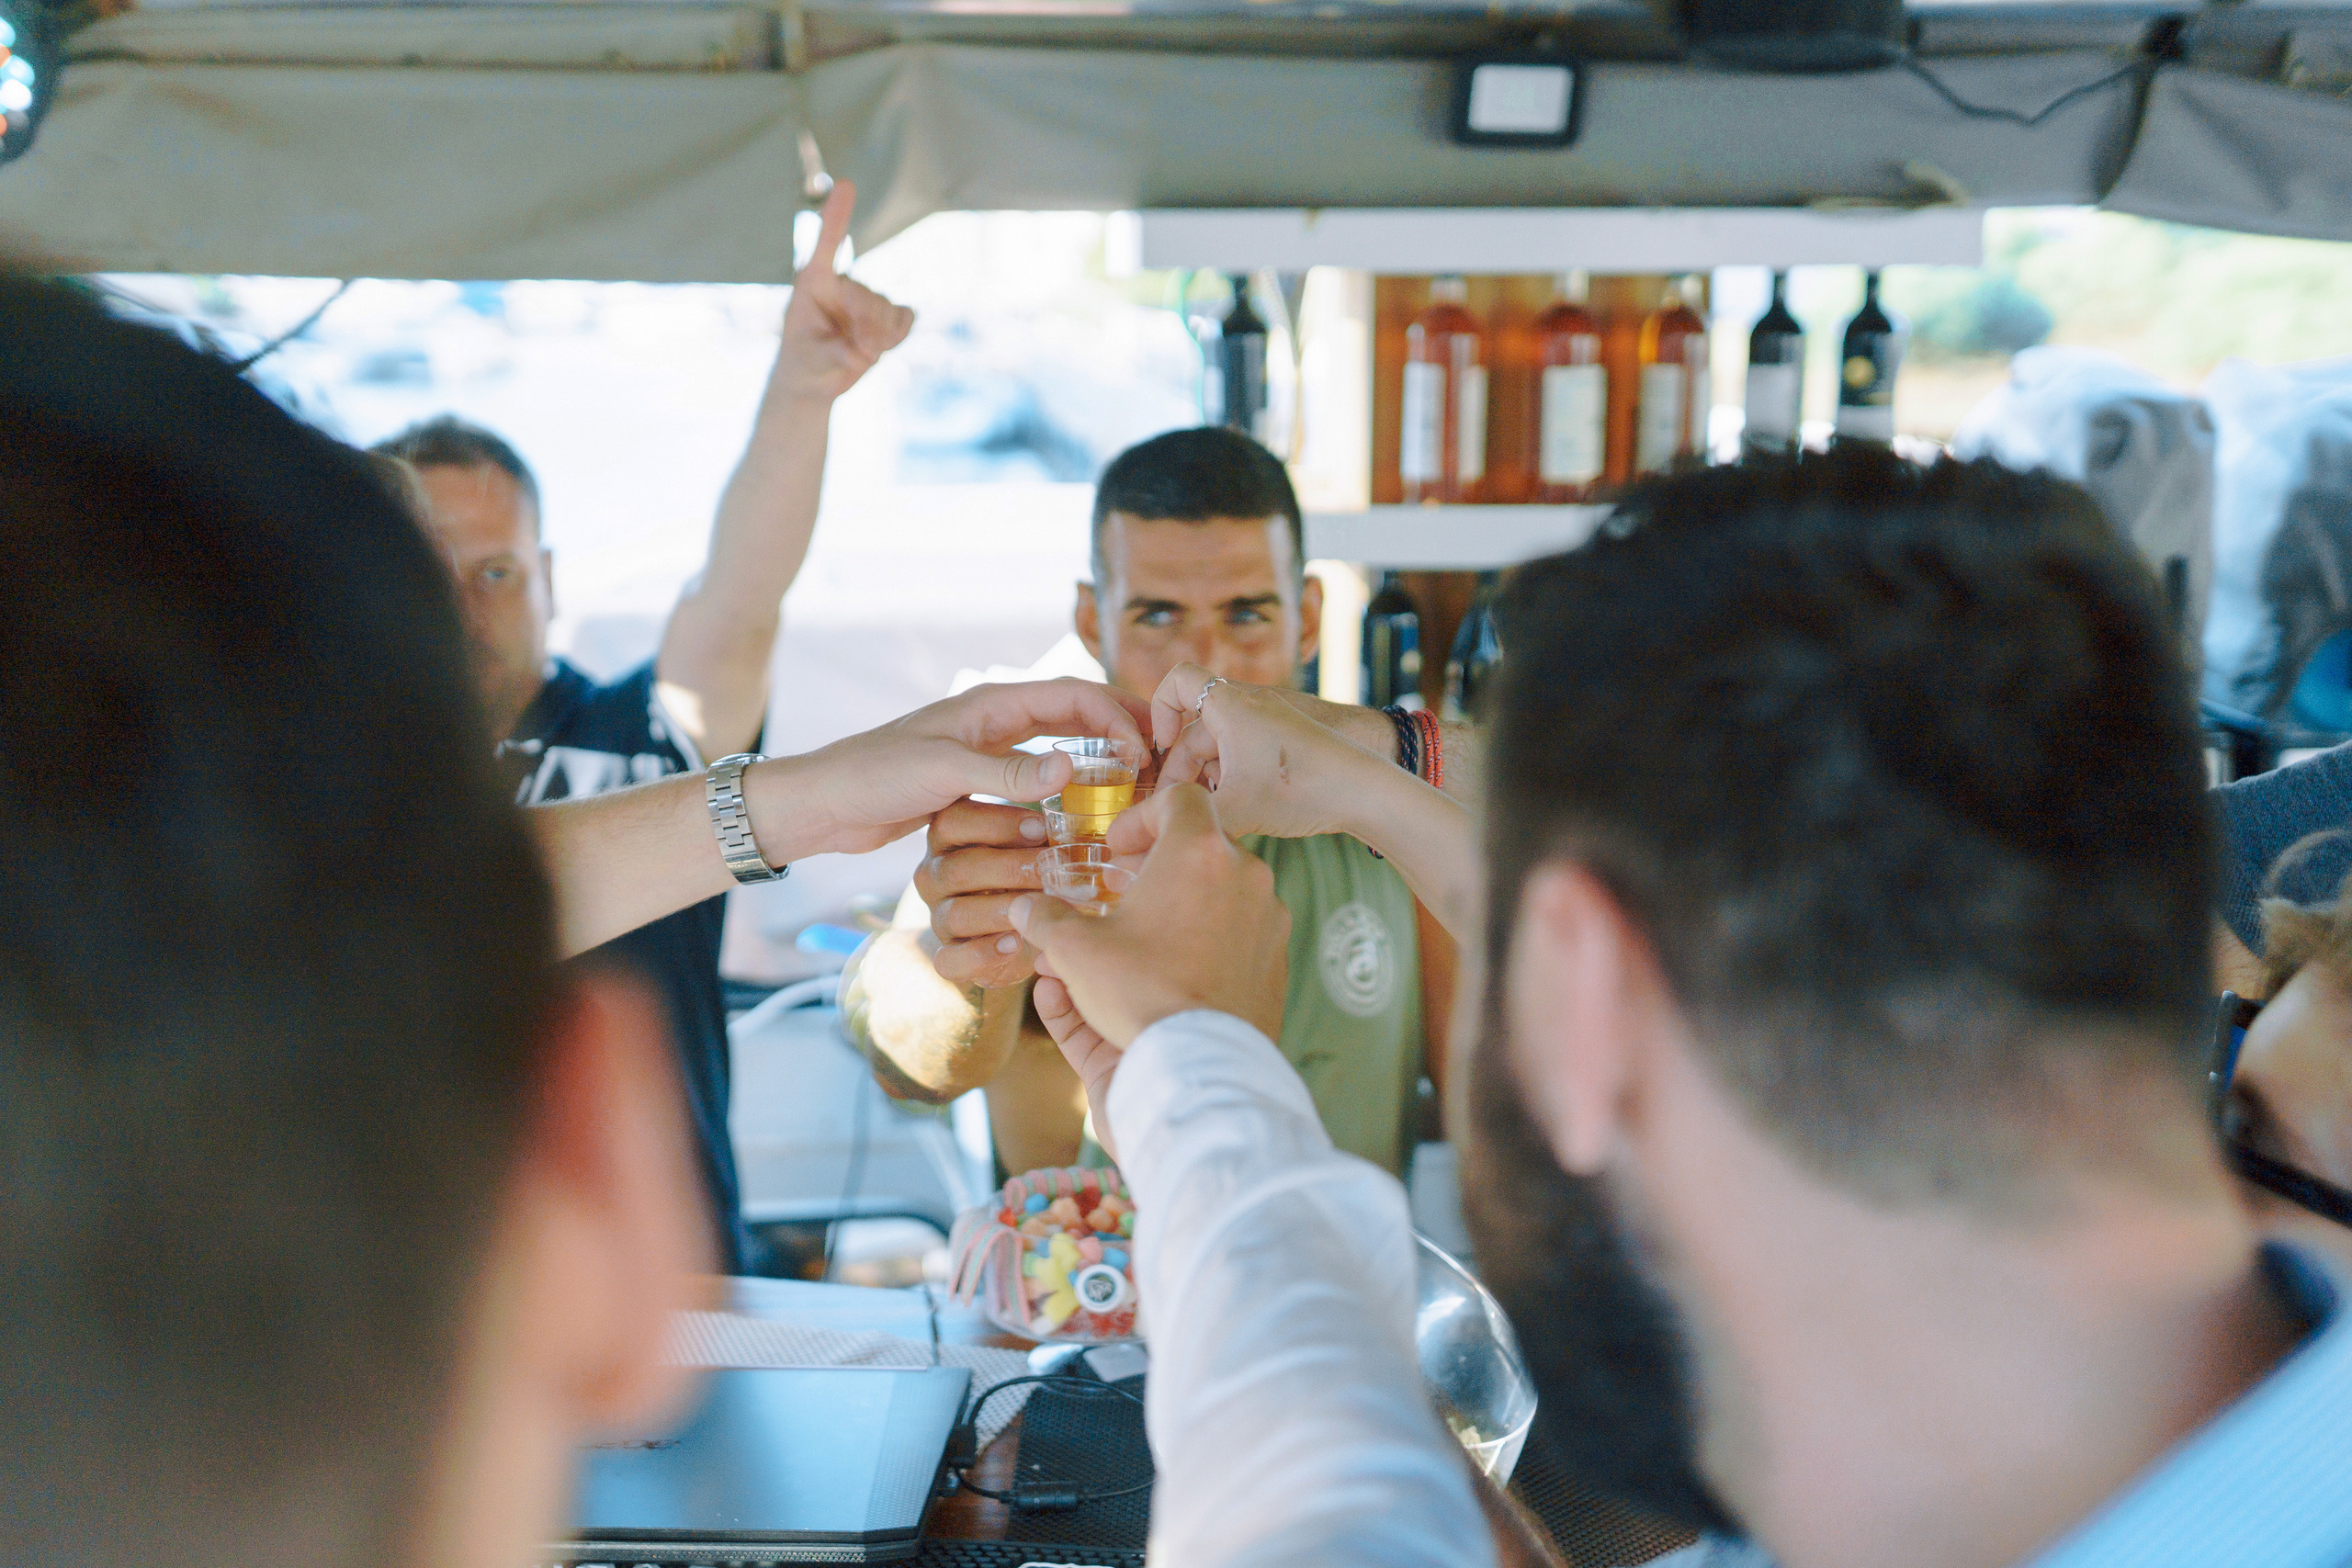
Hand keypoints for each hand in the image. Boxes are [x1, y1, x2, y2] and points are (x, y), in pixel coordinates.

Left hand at [749, 678, 1151, 860]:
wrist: (823, 803)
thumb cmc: (874, 777)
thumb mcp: (945, 773)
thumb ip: (1009, 772)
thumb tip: (1076, 769)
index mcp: (993, 703)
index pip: (1075, 696)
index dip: (1118, 716)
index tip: (1148, 753)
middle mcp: (996, 720)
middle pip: (1076, 714)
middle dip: (1121, 730)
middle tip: (1163, 762)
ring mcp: (988, 750)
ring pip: (1060, 745)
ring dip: (1098, 760)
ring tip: (1136, 788)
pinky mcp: (978, 782)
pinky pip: (1036, 779)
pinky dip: (1067, 789)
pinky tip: (1085, 816)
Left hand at [766, 181, 914, 406]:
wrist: (815, 379)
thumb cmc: (803, 361)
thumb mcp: (809, 360)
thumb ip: (834, 353)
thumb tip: (862, 355)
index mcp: (813, 283)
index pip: (827, 244)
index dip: (837, 216)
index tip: (846, 184)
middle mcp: (841, 283)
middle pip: (867, 295)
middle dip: (868, 327)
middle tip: (861, 352)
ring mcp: (866, 298)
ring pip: (887, 309)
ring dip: (881, 336)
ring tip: (864, 354)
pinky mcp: (886, 315)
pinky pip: (904, 317)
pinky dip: (899, 335)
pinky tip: (884, 347)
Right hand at [917, 798, 1049, 989]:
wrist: (1031, 930)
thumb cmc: (1035, 870)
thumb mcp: (1038, 838)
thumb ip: (1043, 818)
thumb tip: (1068, 777)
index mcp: (952, 835)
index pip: (956, 820)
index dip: (998, 823)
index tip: (1042, 827)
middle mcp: (937, 872)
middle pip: (958, 868)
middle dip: (1010, 869)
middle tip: (1052, 871)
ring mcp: (939, 914)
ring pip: (954, 913)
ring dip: (1001, 911)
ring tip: (1039, 910)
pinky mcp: (948, 953)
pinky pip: (949, 959)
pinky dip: (981, 954)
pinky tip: (1015, 944)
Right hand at [1012, 785, 1290, 1156]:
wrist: (1200, 1067)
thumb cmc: (1139, 996)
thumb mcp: (1074, 952)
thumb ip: (1046, 920)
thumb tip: (1025, 909)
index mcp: (1199, 852)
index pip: (1180, 797)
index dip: (1140, 815)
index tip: (1114, 849)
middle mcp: (1245, 877)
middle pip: (1201, 847)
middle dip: (1156, 863)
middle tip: (1119, 890)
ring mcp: (1267, 921)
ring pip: (1220, 893)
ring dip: (1179, 903)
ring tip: (1138, 936)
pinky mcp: (1276, 963)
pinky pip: (1236, 935)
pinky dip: (1204, 941)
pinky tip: (1168, 971)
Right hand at [1150, 663, 1395, 840]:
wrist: (1369, 790)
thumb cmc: (1303, 789)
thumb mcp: (1236, 809)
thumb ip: (1185, 819)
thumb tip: (1144, 838)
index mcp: (1230, 705)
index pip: (1177, 681)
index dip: (1158, 712)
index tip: (1163, 750)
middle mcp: (1249, 704)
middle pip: (1195, 729)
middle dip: (1180, 769)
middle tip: (1175, 810)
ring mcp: (1270, 723)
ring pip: (1220, 746)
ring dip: (1206, 778)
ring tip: (1210, 814)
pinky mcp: (1286, 742)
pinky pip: (1244, 753)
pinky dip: (1232, 777)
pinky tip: (1238, 810)